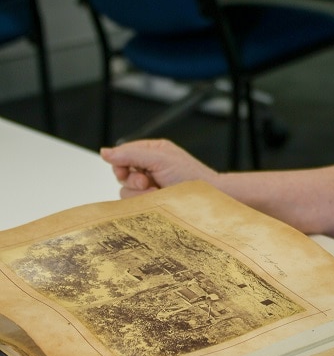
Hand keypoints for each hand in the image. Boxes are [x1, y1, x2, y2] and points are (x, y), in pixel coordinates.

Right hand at [100, 139, 218, 197]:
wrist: (207, 199)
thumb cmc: (191, 176)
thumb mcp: (160, 158)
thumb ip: (131, 154)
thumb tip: (105, 152)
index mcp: (152, 151)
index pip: (123, 153)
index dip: (121, 162)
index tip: (127, 170)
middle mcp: (149, 168)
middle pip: (121, 173)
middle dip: (132, 180)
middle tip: (147, 182)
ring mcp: (150, 186)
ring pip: (125, 191)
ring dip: (139, 193)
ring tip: (157, 192)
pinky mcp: (151, 202)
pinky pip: (133, 204)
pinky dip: (143, 202)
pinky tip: (157, 200)